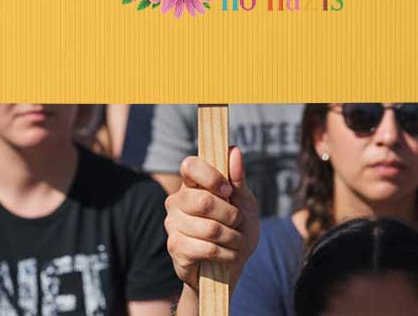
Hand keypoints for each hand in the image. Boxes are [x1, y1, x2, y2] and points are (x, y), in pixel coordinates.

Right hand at [164, 147, 259, 292]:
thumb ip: (238, 179)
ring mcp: (172, 224)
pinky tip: (227, 255)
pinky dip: (226, 253)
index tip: (229, 190)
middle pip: (203, 200)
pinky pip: (206, 248)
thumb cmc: (237, 229)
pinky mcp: (175, 248)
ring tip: (236, 241)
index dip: (211, 176)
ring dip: (232, 237)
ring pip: (209, 228)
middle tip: (238, 222)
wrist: (230, 268)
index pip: (190, 165)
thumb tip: (234, 150)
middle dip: (230, 215)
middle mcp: (177, 200)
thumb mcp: (244, 202)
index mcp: (191, 183)